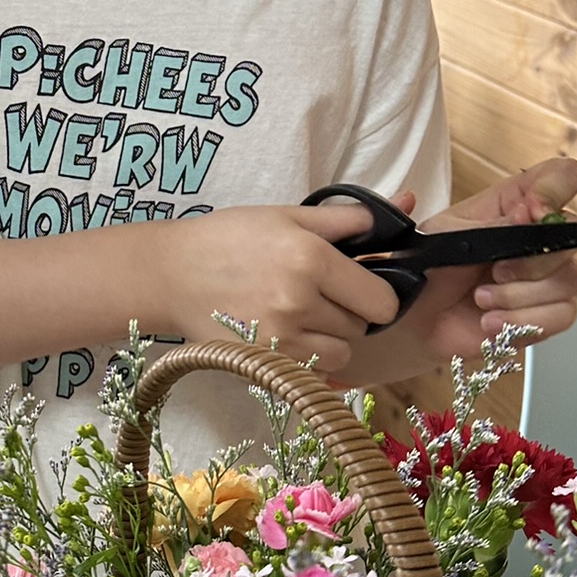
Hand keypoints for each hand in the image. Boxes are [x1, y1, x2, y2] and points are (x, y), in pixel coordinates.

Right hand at [158, 203, 401, 373]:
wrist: (172, 274)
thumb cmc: (230, 238)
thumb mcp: (287, 215)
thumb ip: (347, 217)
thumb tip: (404, 204)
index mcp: (312, 258)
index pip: (382, 301)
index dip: (375, 293)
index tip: (358, 286)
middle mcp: (300, 301)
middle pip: (362, 328)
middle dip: (349, 312)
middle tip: (319, 295)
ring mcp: (281, 338)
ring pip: (342, 353)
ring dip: (331, 338)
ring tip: (301, 316)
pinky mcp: (265, 363)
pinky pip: (313, 371)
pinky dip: (309, 358)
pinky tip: (286, 334)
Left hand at [409, 157, 576, 361]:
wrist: (416, 320)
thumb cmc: (426, 270)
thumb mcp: (447, 236)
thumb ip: (492, 225)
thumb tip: (528, 216)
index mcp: (512, 204)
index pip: (561, 176)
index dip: (555, 190)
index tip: (532, 212)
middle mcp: (536, 237)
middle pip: (574, 236)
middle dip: (531, 262)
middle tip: (495, 271)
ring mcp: (544, 276)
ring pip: (568, 280)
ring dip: (519, 297)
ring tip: (483, 300)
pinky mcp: (545, 312)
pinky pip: (562, 315)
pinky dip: (522, 321)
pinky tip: (493, 320)